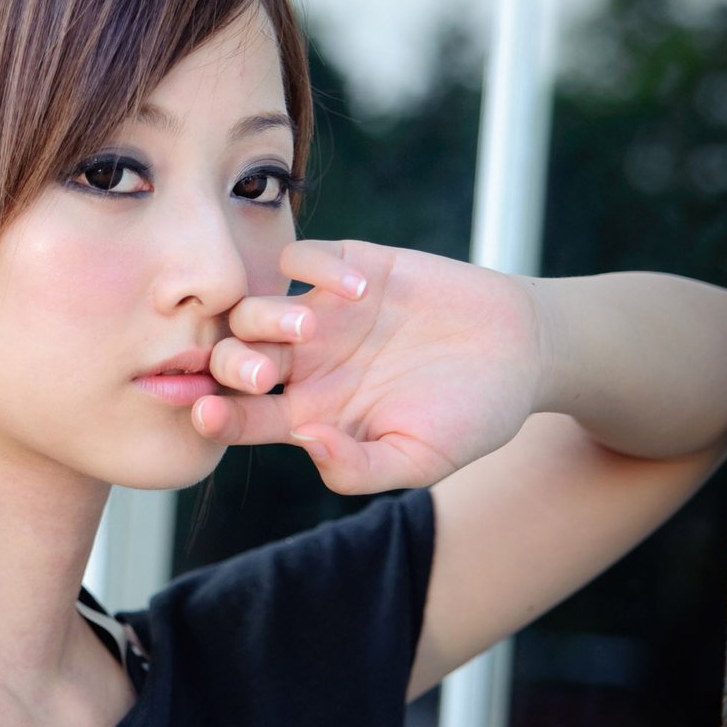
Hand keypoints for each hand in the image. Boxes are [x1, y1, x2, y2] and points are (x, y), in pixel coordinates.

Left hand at [191, 239, 545, 494]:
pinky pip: (302, 259)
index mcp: (307, 414)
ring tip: (313, 327)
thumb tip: (308, 446)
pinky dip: (317, 267)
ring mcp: (321, 315)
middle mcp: (303, 363)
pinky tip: (359, 287)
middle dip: (231, 366)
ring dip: (266, 317)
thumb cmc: (468, 416)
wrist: (521, 352)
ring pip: (254, 308)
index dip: (219, 418)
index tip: (205, 415)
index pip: (244, 417)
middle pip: (233, 359)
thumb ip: (361, 467)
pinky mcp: (348, 269)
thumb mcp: (421, 459)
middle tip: (263, 374)